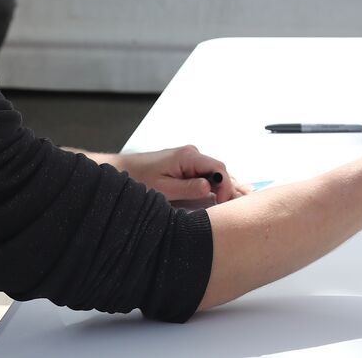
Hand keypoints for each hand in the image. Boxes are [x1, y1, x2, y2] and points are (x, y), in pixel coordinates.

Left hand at [102, 145, 250, 203]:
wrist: (119, 171)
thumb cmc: (138, 179)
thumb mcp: (162, 188)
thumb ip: (188, 187)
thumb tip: (210, 188)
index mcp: (188, 156)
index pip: (218, 168)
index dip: (227, 185)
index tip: (225, 203)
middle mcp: (192, 154)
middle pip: (220, 170)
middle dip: (230, 187)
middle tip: (239, 206)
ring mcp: (190, 159)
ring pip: (215, 173)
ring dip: (226, 187)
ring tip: (241, 200)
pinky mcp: (185, 167)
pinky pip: (207, 175)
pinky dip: (217, 185)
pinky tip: (226, 195)